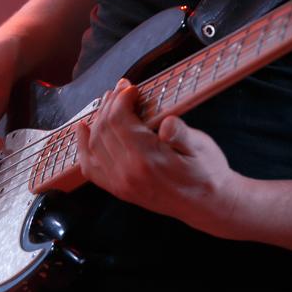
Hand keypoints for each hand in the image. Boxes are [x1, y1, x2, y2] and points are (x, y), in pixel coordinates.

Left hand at [75, 78, 244, 235]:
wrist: (207, 205)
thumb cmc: (206, 172)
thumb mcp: (201, 148)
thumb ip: (181, 134)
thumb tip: (167, 123)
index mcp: (147, 160)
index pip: (119, 121)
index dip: (121, 99)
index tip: (131, 87)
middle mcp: (128, 174)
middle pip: (104, 130)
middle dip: (110, 104)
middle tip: (120, 89)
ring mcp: (120, 184)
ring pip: (94, 144)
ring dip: (98, 119)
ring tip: (108, 102)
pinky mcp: (118, 190)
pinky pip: (90, 168)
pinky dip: (83, 147)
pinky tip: (83, 129)